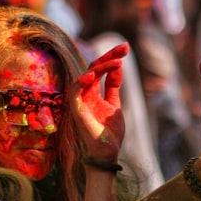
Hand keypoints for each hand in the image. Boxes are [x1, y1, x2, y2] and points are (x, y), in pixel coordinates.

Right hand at [70, 43, 126, 160]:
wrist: (107, 153)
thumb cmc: (109, 132)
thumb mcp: (115, 105)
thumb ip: (113, 86)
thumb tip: (118, 65)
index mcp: (93, 92)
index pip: (100, 69)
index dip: (112, 57)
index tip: (125, 47)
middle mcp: (85, 94)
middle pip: (93, 68)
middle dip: (109, 56)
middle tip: (124, 47)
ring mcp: (80, 101)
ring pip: (86, 76)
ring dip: (101, 67)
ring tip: (117, 62)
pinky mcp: (76, 111)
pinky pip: (75, 92)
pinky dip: (82, 82)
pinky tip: (93, 75)